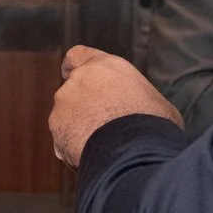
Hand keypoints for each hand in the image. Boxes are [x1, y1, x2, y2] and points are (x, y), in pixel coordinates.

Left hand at [49, 46, 180, 166]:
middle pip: (73, 90)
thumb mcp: (156, 102)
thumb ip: (136, 98)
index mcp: (105, 67)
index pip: (78, 55)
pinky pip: (62, 139)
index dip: (73, 65)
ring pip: (66, 116)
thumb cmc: (153, 125)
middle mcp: (79, 80)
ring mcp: (64, 105)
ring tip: (101, 147)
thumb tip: (141, 110)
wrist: (135, 152)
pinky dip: (72, 147)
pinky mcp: (56, 130)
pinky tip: (92, 158)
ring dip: (77, 128)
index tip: (69, 72)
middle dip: (82, 106)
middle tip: (101, 124)